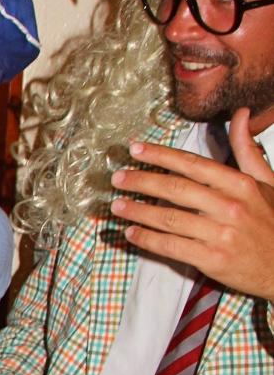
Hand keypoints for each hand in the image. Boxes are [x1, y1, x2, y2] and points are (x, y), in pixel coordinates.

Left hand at [111, 113, 273, 299]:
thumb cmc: (273, 222)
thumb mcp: (267, 182)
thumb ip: (247, 150)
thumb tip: (239, 115)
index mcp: (240, 184)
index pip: (193, 165)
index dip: (161, 156)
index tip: (136, 150)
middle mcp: (229, 207)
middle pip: (175, 189)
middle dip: (142, 181)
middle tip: (117, 178)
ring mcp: (220, 234)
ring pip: (169, 219)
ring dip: (138, 211)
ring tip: (116, 205)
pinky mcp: (212, 260)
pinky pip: (172, 246)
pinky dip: (148, 240)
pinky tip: (131, 233)